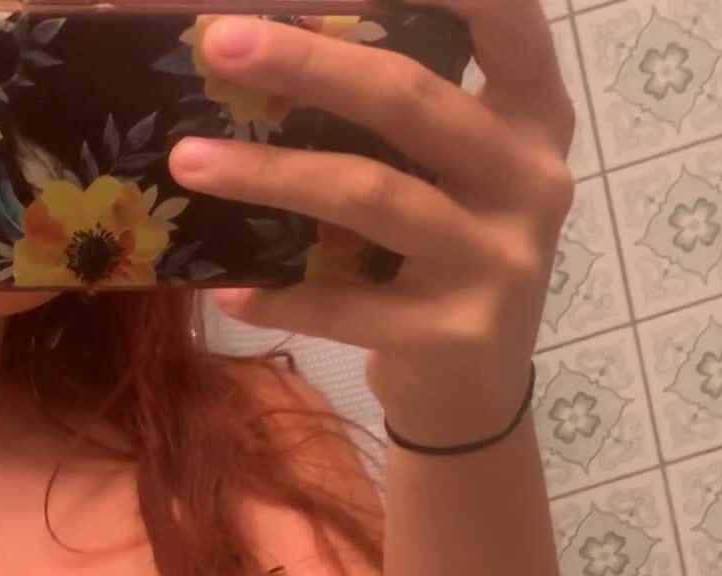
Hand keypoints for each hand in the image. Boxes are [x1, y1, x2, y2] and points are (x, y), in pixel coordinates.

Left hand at [167, 3, 577, 448]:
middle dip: (307, 62)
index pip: (507, 20)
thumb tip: (266, 36)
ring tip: (187, 160)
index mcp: (533, 117)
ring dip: (267, 175)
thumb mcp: (448, 171)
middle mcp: (530, 179)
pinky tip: (226, 289)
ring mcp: (498, 260)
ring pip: (369, 196)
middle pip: (411, 100)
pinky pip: (346, 303)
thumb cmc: (441, 252)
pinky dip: (279, 292)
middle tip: (219, 41)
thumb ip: (402, 110)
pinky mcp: (454, 333)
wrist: (474, 392)